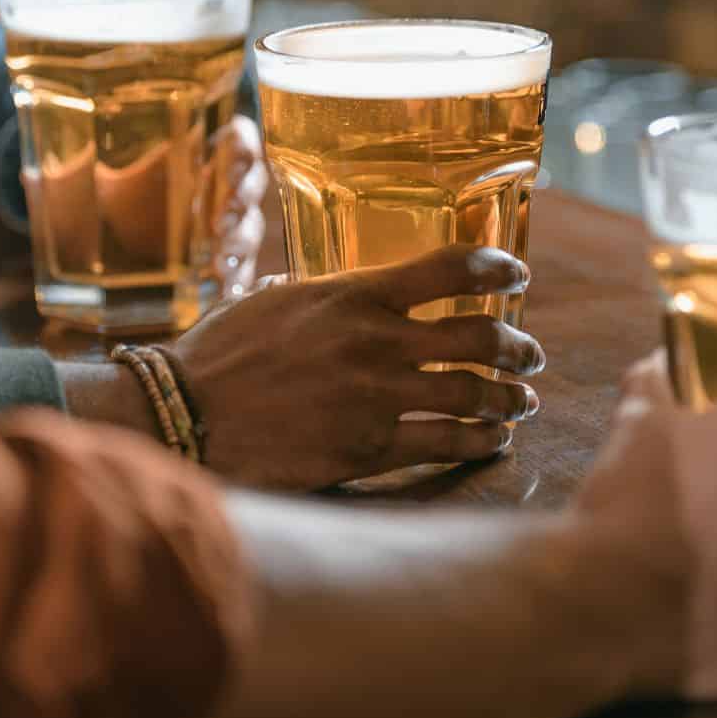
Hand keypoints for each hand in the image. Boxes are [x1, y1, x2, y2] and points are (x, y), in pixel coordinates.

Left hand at [23, 116, 265, 300]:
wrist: (90, 253)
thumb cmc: (92, 206)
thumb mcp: (73, 189)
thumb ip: (59, 181)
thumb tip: (31, 177)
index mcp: (189, 159)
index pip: (235, 139)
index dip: (242, 146)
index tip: (229, 159)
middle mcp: (211, 194)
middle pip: (249, 187)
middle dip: (243, 203)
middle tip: (223, 222)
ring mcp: (217, 235)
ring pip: (250, 233)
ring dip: (242, 247)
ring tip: (222, 264)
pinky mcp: (214, 274)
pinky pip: (241, 276)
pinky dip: (239, 284)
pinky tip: (227, 294)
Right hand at [168, 244, 545, 489]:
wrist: (185, 416)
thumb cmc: (218, 355)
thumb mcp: (267, 302)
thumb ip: (310, 293)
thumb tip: (309, 285)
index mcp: (352, 294)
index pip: (449, 269)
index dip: (497, 270)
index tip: (518, 277)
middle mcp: (375, 340)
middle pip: (478, 336)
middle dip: (517, 347)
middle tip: (531, 356)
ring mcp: (376, 396)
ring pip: (474, 394)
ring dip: (509, 399)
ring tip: (521, 403)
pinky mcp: (369, 447)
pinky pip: (446, 442)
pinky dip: (480, 441)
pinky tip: (491, 440)